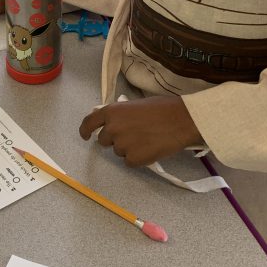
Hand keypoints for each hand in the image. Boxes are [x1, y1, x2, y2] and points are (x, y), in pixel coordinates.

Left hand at [79, 96, 202, 167]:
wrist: (181, 120)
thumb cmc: (163, 108)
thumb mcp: (135, 105)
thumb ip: (121, 115)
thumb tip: (115, 122)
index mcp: (111, 112)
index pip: (89, 123)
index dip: (85, 130)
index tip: (85, 135)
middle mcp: (112, 129)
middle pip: (103, 141)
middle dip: (114, 139)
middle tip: (132, 135)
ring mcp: (121, 145)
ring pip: (119, 152)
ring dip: (129, 148)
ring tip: (147, 139)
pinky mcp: (133, 159)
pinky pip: (130, 162)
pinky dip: (139, 158)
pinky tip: (151, 148)